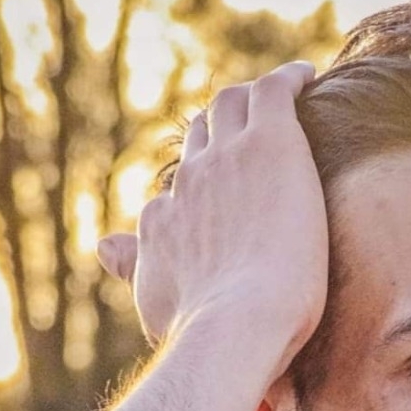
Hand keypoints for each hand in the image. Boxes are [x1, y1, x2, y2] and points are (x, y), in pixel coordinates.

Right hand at [98, 62, 328, 375]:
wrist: (237, 326)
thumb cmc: (204, 334)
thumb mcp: (156, 306)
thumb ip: (134, 270)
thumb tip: (103, 248)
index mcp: (162, 219)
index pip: (178, 187)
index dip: (199, 179)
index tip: (220, 181)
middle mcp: (188, 181)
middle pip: (200, 134)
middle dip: (220, 126)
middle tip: (249, 128)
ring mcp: (227, 157)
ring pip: (232, 104)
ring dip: (252, 98)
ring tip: (278, 97)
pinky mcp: (270, 142)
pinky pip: (275, 90)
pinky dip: (289, 78)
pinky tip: (307, 76)